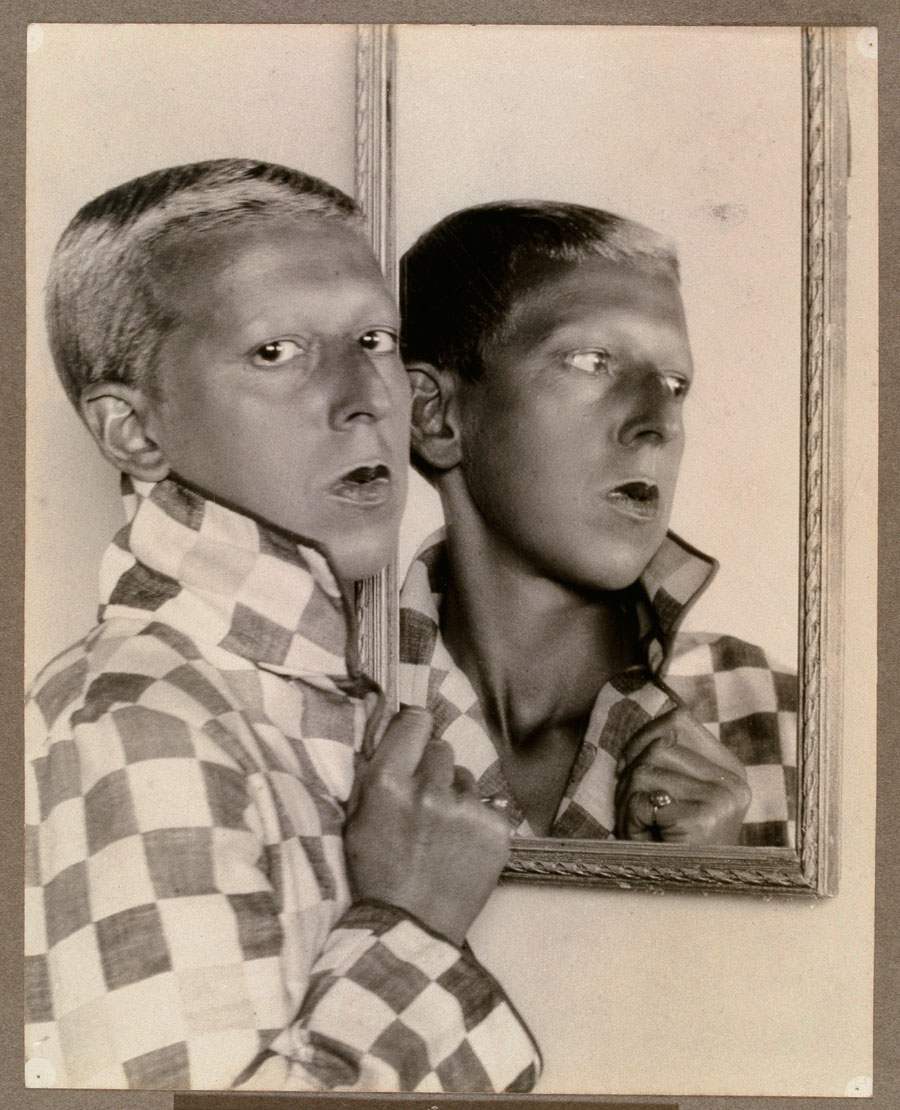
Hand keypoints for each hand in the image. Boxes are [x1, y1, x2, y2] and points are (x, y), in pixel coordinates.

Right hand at [344, 706, 510, 945]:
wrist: (410, 927)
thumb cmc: (377, 874)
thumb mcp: (357, 819)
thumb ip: (373, 771)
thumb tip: (388, 724)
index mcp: (388, 782)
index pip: (415, 721)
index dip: (415, 728)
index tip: (415, 739)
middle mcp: (428, 788)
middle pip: (441, 749)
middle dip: (433, 769)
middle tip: (424, 801)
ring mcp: (466, 809)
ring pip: (466, 778)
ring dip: (456, 796)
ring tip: (442, 833)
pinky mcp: (496, 829)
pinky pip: (489, 806)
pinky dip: (478, 822)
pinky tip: (462, 848)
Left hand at [614, 707, 751, 843]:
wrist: (683, 900)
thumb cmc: (670, 844)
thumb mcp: (675, 793)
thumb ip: (669, 756)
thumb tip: (653, 724)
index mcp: (731, 770)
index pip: (677, 719)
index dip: (641, 738)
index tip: (630, 767)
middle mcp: (734, 783)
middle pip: (655, 747)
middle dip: (630, 777)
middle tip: (636, 811)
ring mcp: (722, 801)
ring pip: (643, 772)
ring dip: (627, 802)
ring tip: (641, 828)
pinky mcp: (703, 820)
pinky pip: (640, 801)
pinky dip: (629, 820)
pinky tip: (646, 840)